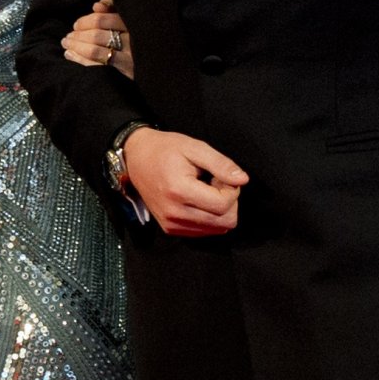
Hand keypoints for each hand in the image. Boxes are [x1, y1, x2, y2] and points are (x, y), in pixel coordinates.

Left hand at [62, 0, 134, 80]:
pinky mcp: (124, 74)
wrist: (153, 69)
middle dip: (78, 35)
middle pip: (96, 35)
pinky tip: (70, 55)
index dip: (85, 21)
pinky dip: (79, 59)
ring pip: (94, 50)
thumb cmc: (135, 41)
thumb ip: (113, 10)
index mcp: (133, 25)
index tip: (76, 25)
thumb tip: (97, 5)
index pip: (103, 19)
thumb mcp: (128, 22)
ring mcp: (128, 59)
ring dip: (75, 46)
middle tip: (68, 36)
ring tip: (66, 44)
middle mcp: (132, 42)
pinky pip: (96, 66)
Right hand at [123, 128, 247, 236]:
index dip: (232, 190)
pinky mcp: (171, 229)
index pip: (224, 205)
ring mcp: (172, 224)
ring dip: (219, 211)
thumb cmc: (165, 149)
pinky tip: (198, 200)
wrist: (136, 158)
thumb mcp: (195, 148)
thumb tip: (242, 180)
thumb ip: (221, 164)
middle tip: (215, 183)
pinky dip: (209, 217)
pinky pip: (204, 232)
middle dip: (228, 202)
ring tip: (205, 191)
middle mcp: (174, 213)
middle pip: (224, 222)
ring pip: (217, 229)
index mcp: (180, 191)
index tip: (222, 176)